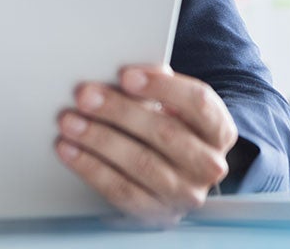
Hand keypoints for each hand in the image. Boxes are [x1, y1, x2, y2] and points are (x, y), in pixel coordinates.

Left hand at [56, 65, 238, 225]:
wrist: (178, 175)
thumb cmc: (172, 128)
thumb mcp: (175, 105)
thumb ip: (158, 85)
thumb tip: (125, 75)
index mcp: (219, 130)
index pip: (198, 103)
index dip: (161, 87)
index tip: (125, 75)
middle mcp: (209, 165)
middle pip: (165, 133)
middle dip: (120, 112)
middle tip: (85, 96)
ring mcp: (185, 194)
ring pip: (141, 163)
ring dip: (99, 139)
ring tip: (70, 122)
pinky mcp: (157, 214)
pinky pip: (121, 190)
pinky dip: (91, 168)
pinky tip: (70, 150)